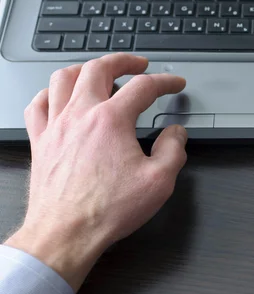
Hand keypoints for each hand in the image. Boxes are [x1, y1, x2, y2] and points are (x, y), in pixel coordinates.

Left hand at [4, 53, 186, 291]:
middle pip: (99, 69)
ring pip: (63, 77)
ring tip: (99, 71)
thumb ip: (174, 150)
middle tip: (138, 64)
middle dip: (123, 61)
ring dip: (85, 68)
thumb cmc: (107, 210)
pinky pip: (38, 104)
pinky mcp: (40, 141)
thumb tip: (176, 133)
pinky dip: (50, 92)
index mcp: (111, 121)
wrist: (66, 233)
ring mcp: (56, 126)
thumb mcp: (159, 182)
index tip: (175, 84)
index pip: (143, 87)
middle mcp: (81, 115)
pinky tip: (58, 96)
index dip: (165, 82)